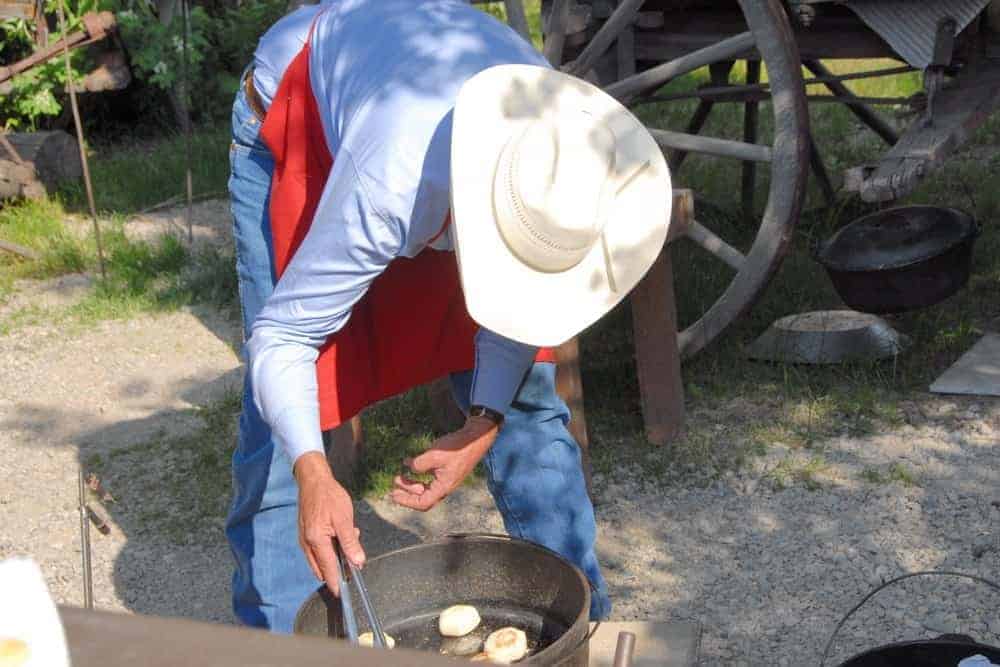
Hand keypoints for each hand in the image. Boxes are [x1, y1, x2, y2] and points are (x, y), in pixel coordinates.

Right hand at [293, 452, 365, 594]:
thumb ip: (350, 542)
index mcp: (316, 541)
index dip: (337, 582)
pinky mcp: (306, 535)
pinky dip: (329, 550)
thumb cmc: (329, 496)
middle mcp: (307, 544)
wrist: (313, 480)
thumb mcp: (344, 519)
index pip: (328, 569)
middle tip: (353, 565)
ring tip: (349, 544)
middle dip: (337, 571)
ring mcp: (304, 540)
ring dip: (334, 559)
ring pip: (320, 560)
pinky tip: (341, 537)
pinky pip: (317, 551)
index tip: (343, 594)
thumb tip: (358, 562)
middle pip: (322, 568)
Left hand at [390, 416, 498, 511]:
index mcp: (443, 487)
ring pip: (426, 488)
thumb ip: (419, 464)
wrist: (475, 439)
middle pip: (423, 497)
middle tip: (394, 484)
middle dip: (406, 492)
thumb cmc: (457, 448)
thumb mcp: (434, 455)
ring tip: (399, 476)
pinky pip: (430, 478)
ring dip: (411, 484)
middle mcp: (445, 487)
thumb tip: (409, 467)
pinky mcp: (447, 471)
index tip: (394, 494)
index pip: (423, 502)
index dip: (406, 501)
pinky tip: (409, 464)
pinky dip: (418, 474)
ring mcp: (446, 479)